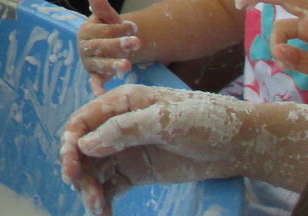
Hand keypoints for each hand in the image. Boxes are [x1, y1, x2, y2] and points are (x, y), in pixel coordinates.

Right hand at [59, 85, 256, 215]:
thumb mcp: (164, 120)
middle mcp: (117, 125)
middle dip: (80, 173)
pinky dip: (104, 199)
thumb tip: (85, 144)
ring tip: (99, 209)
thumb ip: (124, 130)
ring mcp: (126, 150)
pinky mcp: (136, 171)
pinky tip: (104, 213)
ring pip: (95, 170)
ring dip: (91, 189)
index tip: (71, 171)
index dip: (70, 145)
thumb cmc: (203, 120)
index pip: (82, 122)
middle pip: (84, 149)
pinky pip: (111, 185)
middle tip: (88, 197)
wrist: (237, 143)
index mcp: (120, 103)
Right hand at [77, 0, 141, 95]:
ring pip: (100, 64)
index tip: (133, 28)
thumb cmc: (110, 30)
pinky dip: (97, 88)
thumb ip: (102, 7)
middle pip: (102, 46)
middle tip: (136, 43)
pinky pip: (95, 82)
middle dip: (119, 45)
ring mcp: (89, 62)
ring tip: (127, 66)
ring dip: (113, 65)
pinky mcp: (94, 76)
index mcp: (86, 30)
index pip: (103, 29)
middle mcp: (84, 47)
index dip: (118, 28)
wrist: (112, 44)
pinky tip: (102, 94)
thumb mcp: (108, 18)